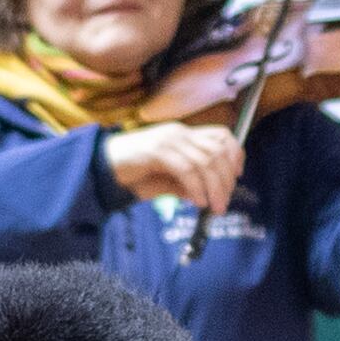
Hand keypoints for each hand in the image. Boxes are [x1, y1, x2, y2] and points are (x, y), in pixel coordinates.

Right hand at [99, 123, 246, 218]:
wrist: (103, 169)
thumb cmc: (135, 175)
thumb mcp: (167, 181)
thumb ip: (187, 184)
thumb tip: (206, 196)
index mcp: (184, 135)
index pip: (221, 135)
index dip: (235, 154)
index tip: (237, 176)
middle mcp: (179, 133)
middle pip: (217, 151)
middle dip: (226, 180)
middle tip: (223, 203)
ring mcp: (168, 140)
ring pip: (205, 160)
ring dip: (215, 187)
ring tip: (215, 207)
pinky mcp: (156, 151)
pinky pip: (186, 169)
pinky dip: (197, 187)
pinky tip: (198, 202)